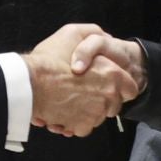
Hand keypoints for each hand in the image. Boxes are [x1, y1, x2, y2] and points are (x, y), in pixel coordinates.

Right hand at [26, 24, 140, 136]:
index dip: (121, 86)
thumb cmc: (50, 59)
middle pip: (114, 104)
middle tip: (83, 90)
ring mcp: (96, 114)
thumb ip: (93, 34)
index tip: (108, 85)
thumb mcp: (72, 33)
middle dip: (102, 99)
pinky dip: (75, 121)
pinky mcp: (82, 127)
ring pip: (98, 116)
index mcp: (112, 75)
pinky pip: (84, 127)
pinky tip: (63, 110)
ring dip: (87, 110)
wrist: (30, 83)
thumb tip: (105, 37)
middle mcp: (108, 97)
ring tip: (68, 99)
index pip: (131, 88)